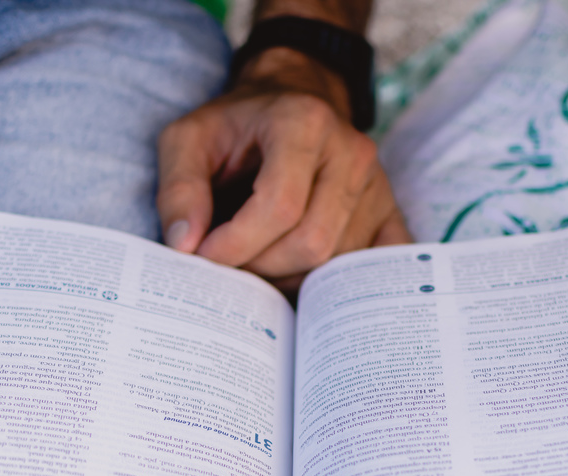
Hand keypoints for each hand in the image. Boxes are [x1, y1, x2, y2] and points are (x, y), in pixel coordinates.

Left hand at [157, 46, 409, 288]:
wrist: (290, 99)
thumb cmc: (235, 125)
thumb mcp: (187, 140)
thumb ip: (179, 189)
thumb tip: (185, 246)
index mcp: (303, 123)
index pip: (279, 207)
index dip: (238, 244)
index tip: (205, 255)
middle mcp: (350, 150)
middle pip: (311, 242)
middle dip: (262, 266)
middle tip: (231, 261)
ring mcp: (376, 183)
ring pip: (336, 261)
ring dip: (289, 276)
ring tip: (258, 258)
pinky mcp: (388, 209)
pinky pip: (371, 265)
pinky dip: (333, 283)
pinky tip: (301, 274)